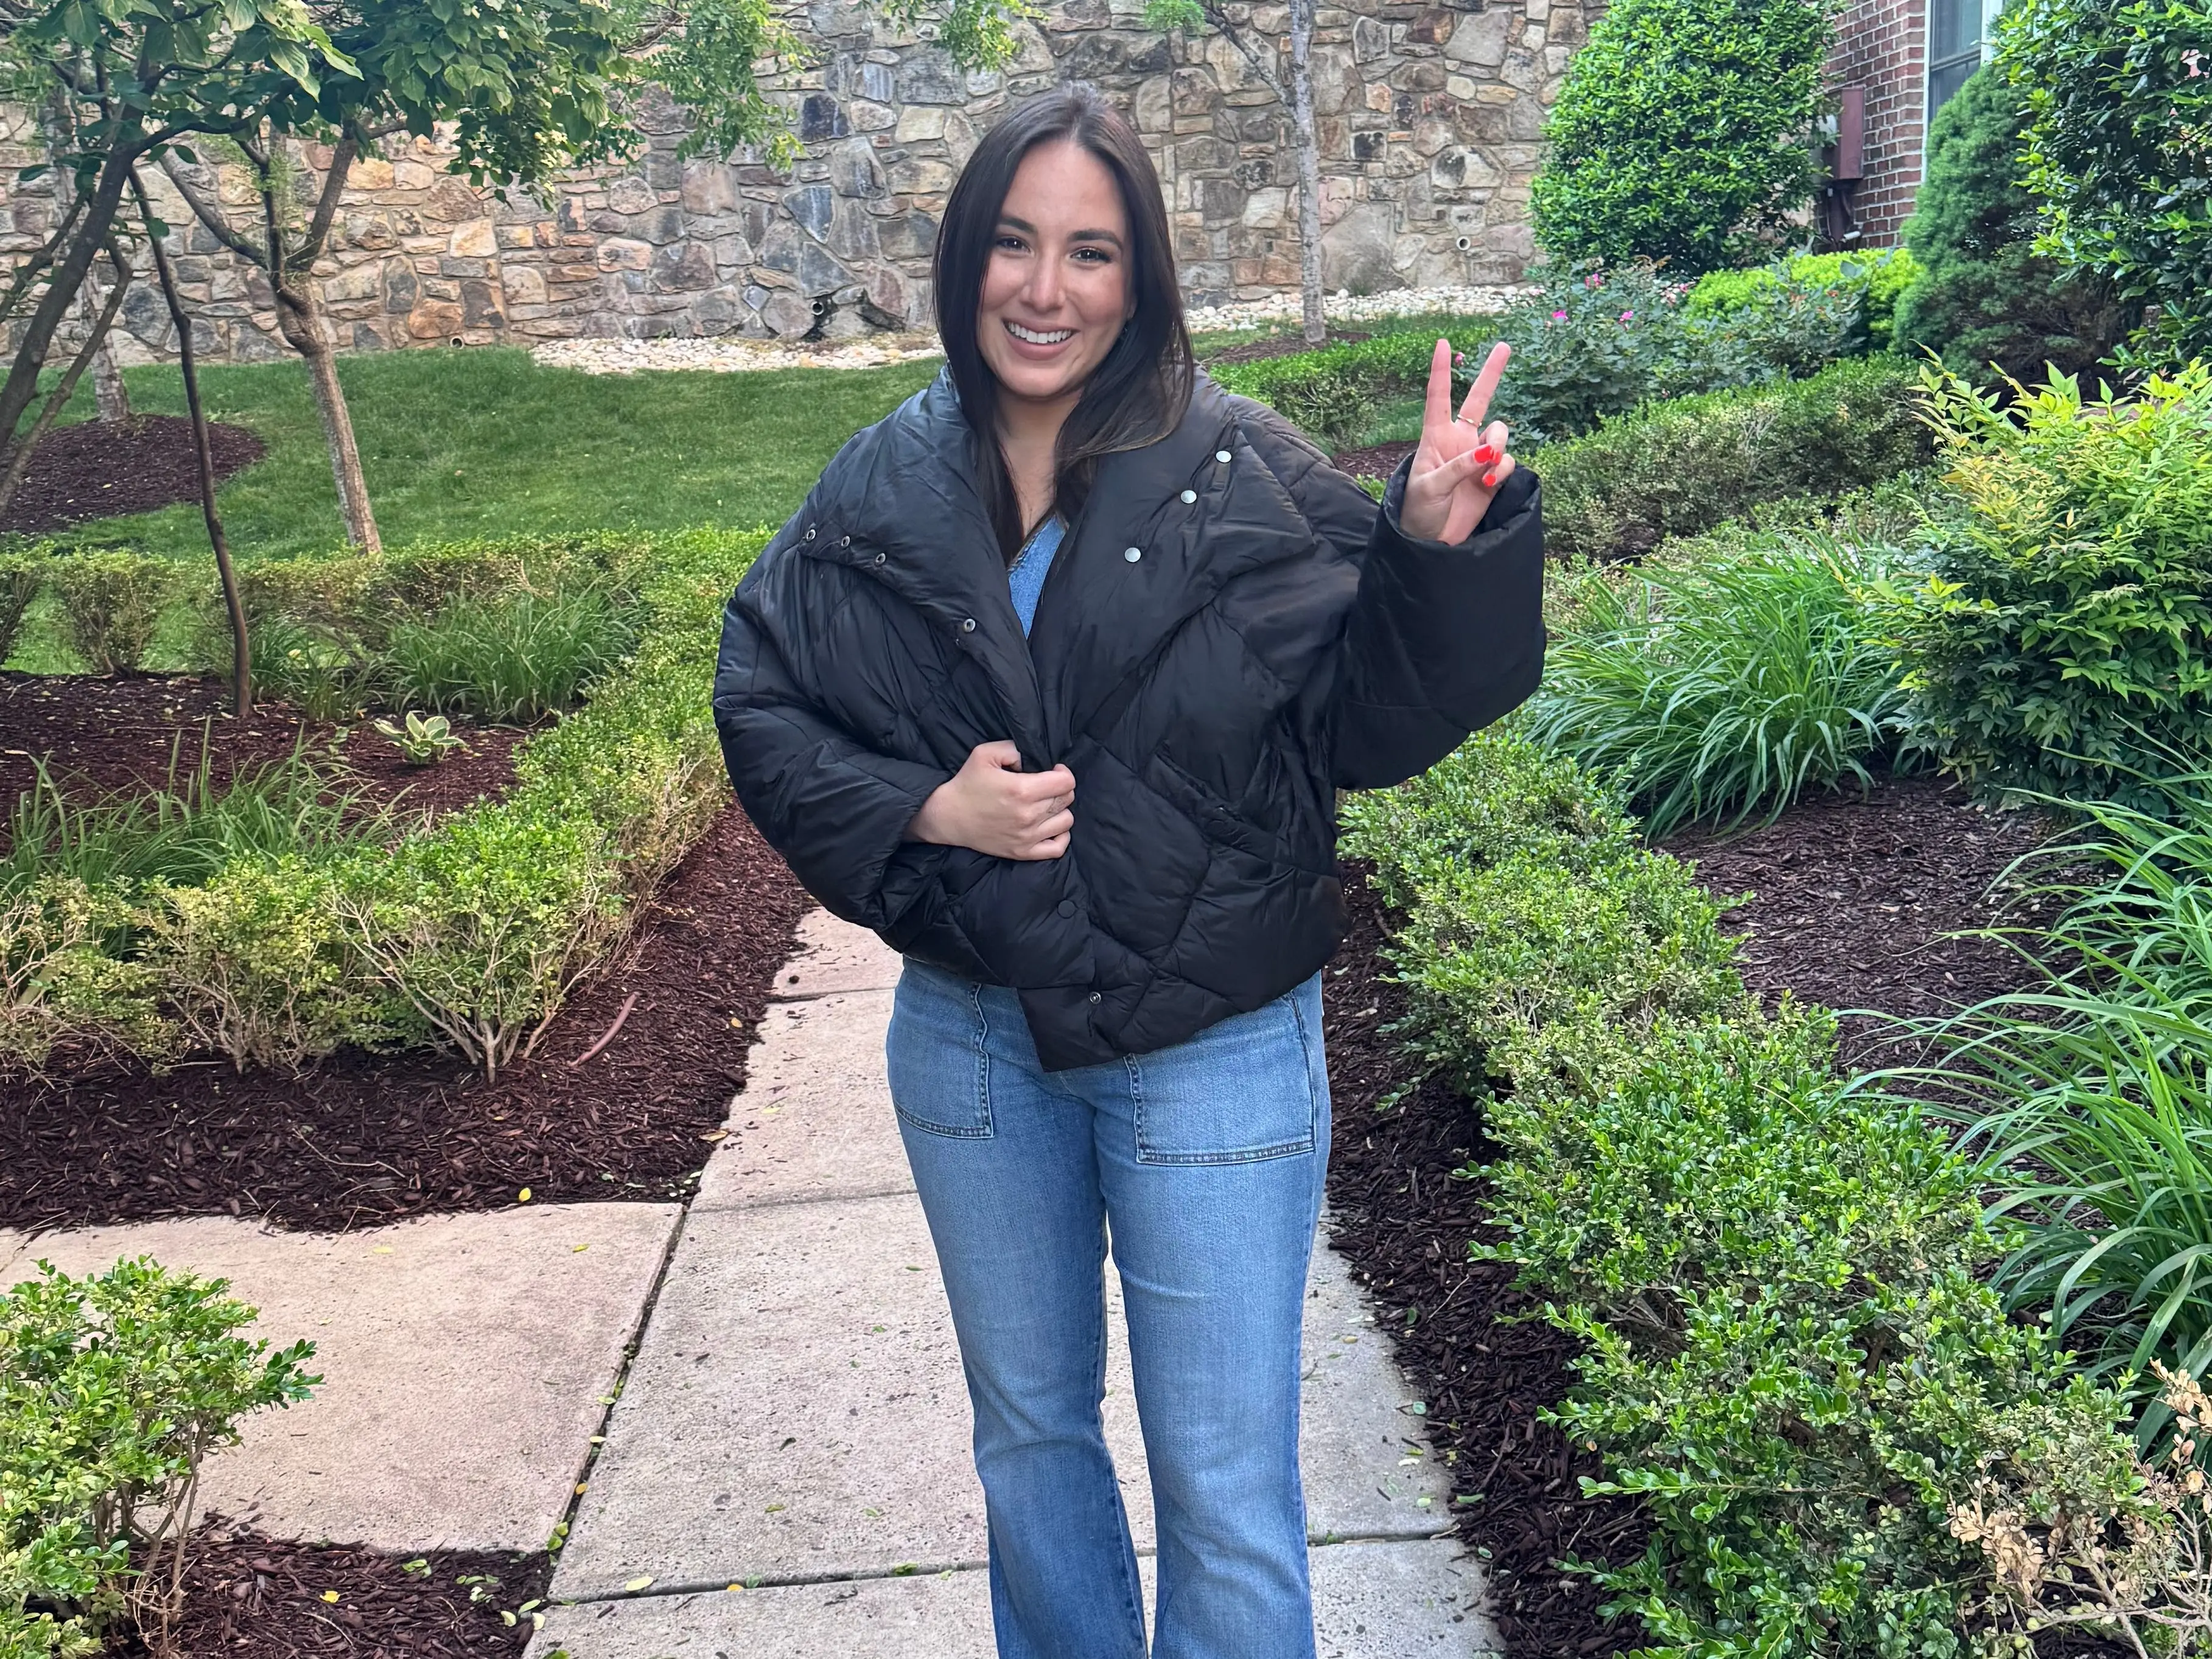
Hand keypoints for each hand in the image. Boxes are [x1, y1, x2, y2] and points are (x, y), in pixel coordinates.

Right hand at [908, 741, 1074, 859]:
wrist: (948, 816)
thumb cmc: (967, 783)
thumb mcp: (985, 753)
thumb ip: (1014, 748)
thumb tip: (1034, 758)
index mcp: (1022, 789)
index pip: (1066, 782)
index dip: (1063, 773)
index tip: (1052, 771)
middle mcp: (1028, 815)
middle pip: (1067, 799)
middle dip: (1060, 789)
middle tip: (1045, 786)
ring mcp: (1027, 837)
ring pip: (1066, 821)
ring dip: (1060, 810)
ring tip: (1045, 805)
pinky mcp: (1023, 852)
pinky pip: (1058, 848)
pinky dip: (1061, 836)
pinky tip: (1051, 826)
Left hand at [1398, 339, 1516, 545]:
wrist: (1432, 542)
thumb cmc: (1418, 512)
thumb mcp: (1430, 487)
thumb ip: (1459, 466)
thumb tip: (1487, 450)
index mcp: (1435, 438)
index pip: (1439, 398)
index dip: (1440, 371)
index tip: (1442, 344)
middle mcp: (1459, 441)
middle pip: (1478, 400)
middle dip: (1491, 374)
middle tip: (1505, 346)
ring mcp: (1477, 458)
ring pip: (1500, 433)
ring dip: (1500, 444)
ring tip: (1487, 468)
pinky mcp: (1491, 477)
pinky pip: (1506, 461)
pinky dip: (1502, 470)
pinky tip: (1489, 485)